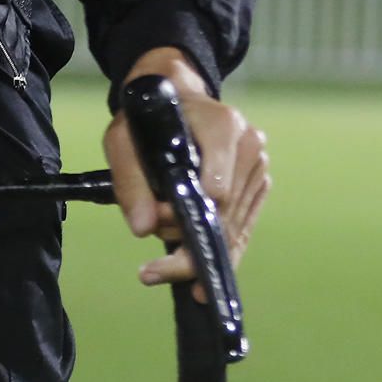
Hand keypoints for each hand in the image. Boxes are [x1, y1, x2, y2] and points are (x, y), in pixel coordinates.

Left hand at [104, 48, 269, 299]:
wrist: (174, 98)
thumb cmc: (147, 118)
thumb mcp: (123, 140)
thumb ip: (130, 182)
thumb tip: (143, 228)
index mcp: (223, 126)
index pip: (217, 189)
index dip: (187, 217)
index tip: (157, 229)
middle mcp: (249, 146)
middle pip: (224, 216)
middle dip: (186, 244)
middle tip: (150, 271)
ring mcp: (257, 167)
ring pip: (233, 229)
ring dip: (196, 251)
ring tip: (159, 269)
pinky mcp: (258, 186)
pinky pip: (241, 230)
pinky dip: (219, 256)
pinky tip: (198, 284)